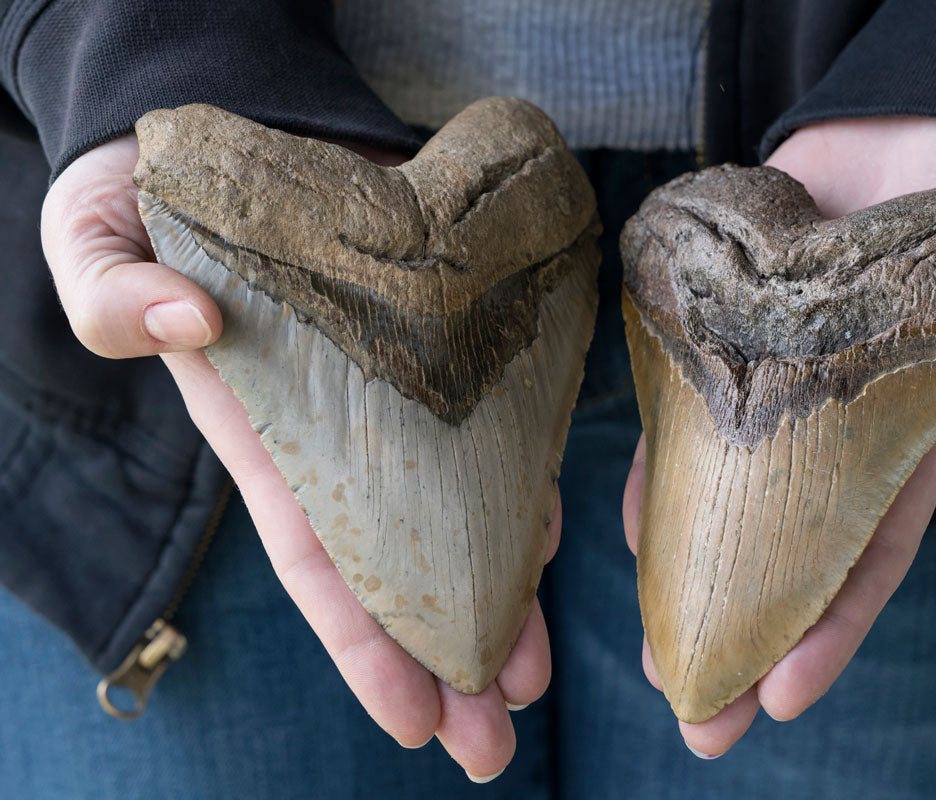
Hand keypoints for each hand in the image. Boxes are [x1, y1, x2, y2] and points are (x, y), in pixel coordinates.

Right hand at [41, 133, 558, 780]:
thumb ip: (114, 295)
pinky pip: (491, 429)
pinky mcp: (444, 343)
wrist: (231, 135)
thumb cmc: (149, 199)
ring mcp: (397, 395)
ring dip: (499, 595)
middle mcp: (338, 433)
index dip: (365, 643)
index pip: (320, 560)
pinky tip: (552, 543)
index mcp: (263, 433)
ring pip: (454, 514)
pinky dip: (519, 489)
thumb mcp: (97, 238)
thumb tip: (189, 327)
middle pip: (399, 567)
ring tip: (538, 673)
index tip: (419, 720)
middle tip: (500, 736)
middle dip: (445, 654)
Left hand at [622, 116, 935, 756]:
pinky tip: (627, 520)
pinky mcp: (739, 328)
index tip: (779, 695)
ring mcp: (786, 381)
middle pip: (788, 549)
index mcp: (921, 425)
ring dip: (689, 569)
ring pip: (729, 495)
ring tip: (646, 643)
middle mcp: (846, 422)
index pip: (873, 546)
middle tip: (691, 715)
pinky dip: (661, 466)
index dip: (832, 625)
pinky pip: (690, 411)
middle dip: (744, 634)